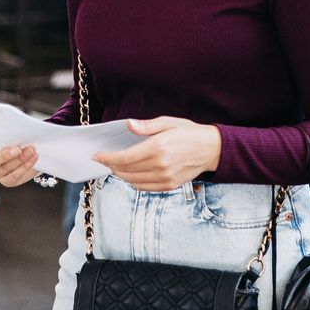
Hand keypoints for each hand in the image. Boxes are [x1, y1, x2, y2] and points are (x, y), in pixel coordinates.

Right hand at [0, 131, 39, 187]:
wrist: (29, 149)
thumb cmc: (18, 136)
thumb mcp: (14, 129)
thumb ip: (11, 126)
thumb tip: (18, 124)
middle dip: (4, 155)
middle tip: (18, 149)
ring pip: (3, 169)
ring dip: (19, 160)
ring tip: (32, 150)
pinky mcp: (7, 180)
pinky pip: (14, 177)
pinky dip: (25, 167)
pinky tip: (34, 158)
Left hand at [91, 118, 222, 191]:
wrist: (211, 149)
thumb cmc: (189, 133)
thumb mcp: (168, 122)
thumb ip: (146, 126)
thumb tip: (129, 125)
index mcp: (158, 147)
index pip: (124, 158)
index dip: (107, 158)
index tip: (97, 155)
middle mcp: (160, 165)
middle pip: (125, 171)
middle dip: (111, 166)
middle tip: (105, 159)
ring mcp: (165, 178)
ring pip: (133, 181)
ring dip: (121, 175)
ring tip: (116, 166)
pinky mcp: (169, 185)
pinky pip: (144, 187)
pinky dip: (133, 182)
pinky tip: (131, 174)